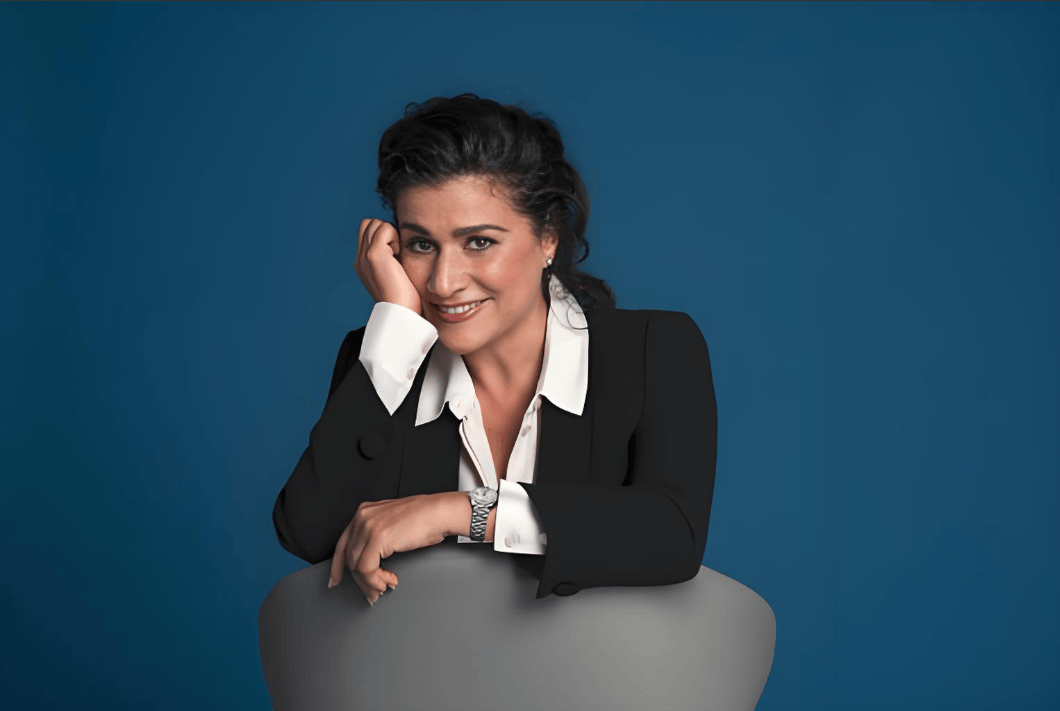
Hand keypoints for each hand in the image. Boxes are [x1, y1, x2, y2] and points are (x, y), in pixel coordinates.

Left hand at [328, 493, 453, 604]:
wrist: (439, 513)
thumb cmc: (424, 519)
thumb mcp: (392, 525)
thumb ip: (376, 538)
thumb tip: (369, 564)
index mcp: (364, 512)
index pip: (342, 543)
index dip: (337, 566)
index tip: (336, 580)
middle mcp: (362, 517)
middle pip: (349, 557)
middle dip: (360, 580)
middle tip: (372, 592)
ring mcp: (368, 526)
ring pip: (357, 566)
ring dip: (371, 582)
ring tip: (384, 586)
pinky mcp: (377, 537)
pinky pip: (367, 568)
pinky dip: (376, 580)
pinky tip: (388, 580)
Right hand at [354, 218, 421, 315]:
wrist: (402, 313)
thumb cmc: (406, 296)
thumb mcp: (394, 272)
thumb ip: (391, 256)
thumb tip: (399, 237)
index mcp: (362, 263)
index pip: (366, 230)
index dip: (382, 234)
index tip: (396, 252)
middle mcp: (359, 259)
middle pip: (369, 223)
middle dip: (386, 231)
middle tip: (397, 252)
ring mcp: (364, 256)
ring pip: (376, 223)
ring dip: (391, 234)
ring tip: (397, 255)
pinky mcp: (374, 255)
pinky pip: (385, 228)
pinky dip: (395, 237)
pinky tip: (399, 256)